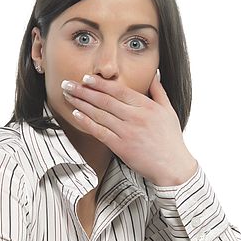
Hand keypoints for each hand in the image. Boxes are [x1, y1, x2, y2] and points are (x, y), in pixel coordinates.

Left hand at [60, 70, 197, 186]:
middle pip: (104, 100)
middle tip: (67, 84)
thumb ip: (159, 91)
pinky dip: (87, 122)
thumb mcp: (169, 111)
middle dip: (83, 90)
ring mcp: (127, 132)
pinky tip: (77, 114)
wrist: (173, 167)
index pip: (118, 90)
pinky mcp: (121, 147)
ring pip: (99, 114)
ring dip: (81, 104)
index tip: (86, 78)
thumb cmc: (171, 139)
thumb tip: (154, 73)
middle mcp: (135, 117)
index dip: (100, 84)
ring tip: (68, 96)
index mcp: (146, 106)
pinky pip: (100, 132)